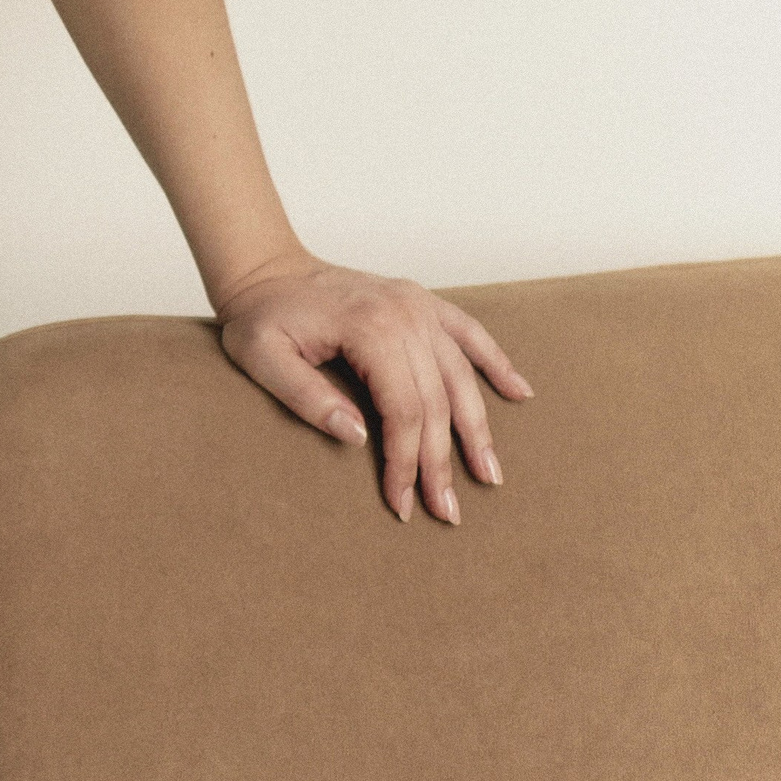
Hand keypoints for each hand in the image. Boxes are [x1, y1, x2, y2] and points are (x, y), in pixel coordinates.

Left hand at [211, 249, 534, 524]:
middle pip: (435, 401)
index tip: (402, 504)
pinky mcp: (420, 301)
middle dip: (442, 462)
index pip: (402, 410)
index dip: (406, 462)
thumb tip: (356, 436)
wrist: (265, 268)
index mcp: (368, 327)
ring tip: (489, 476)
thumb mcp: (262, 358)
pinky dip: (496, 362)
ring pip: (460, 376)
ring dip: (478, 428)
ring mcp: (416, 305)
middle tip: (447, 513)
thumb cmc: (260, 316)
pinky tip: (520, 392)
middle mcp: (403, 313)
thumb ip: (305, 397)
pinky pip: (470, 332)